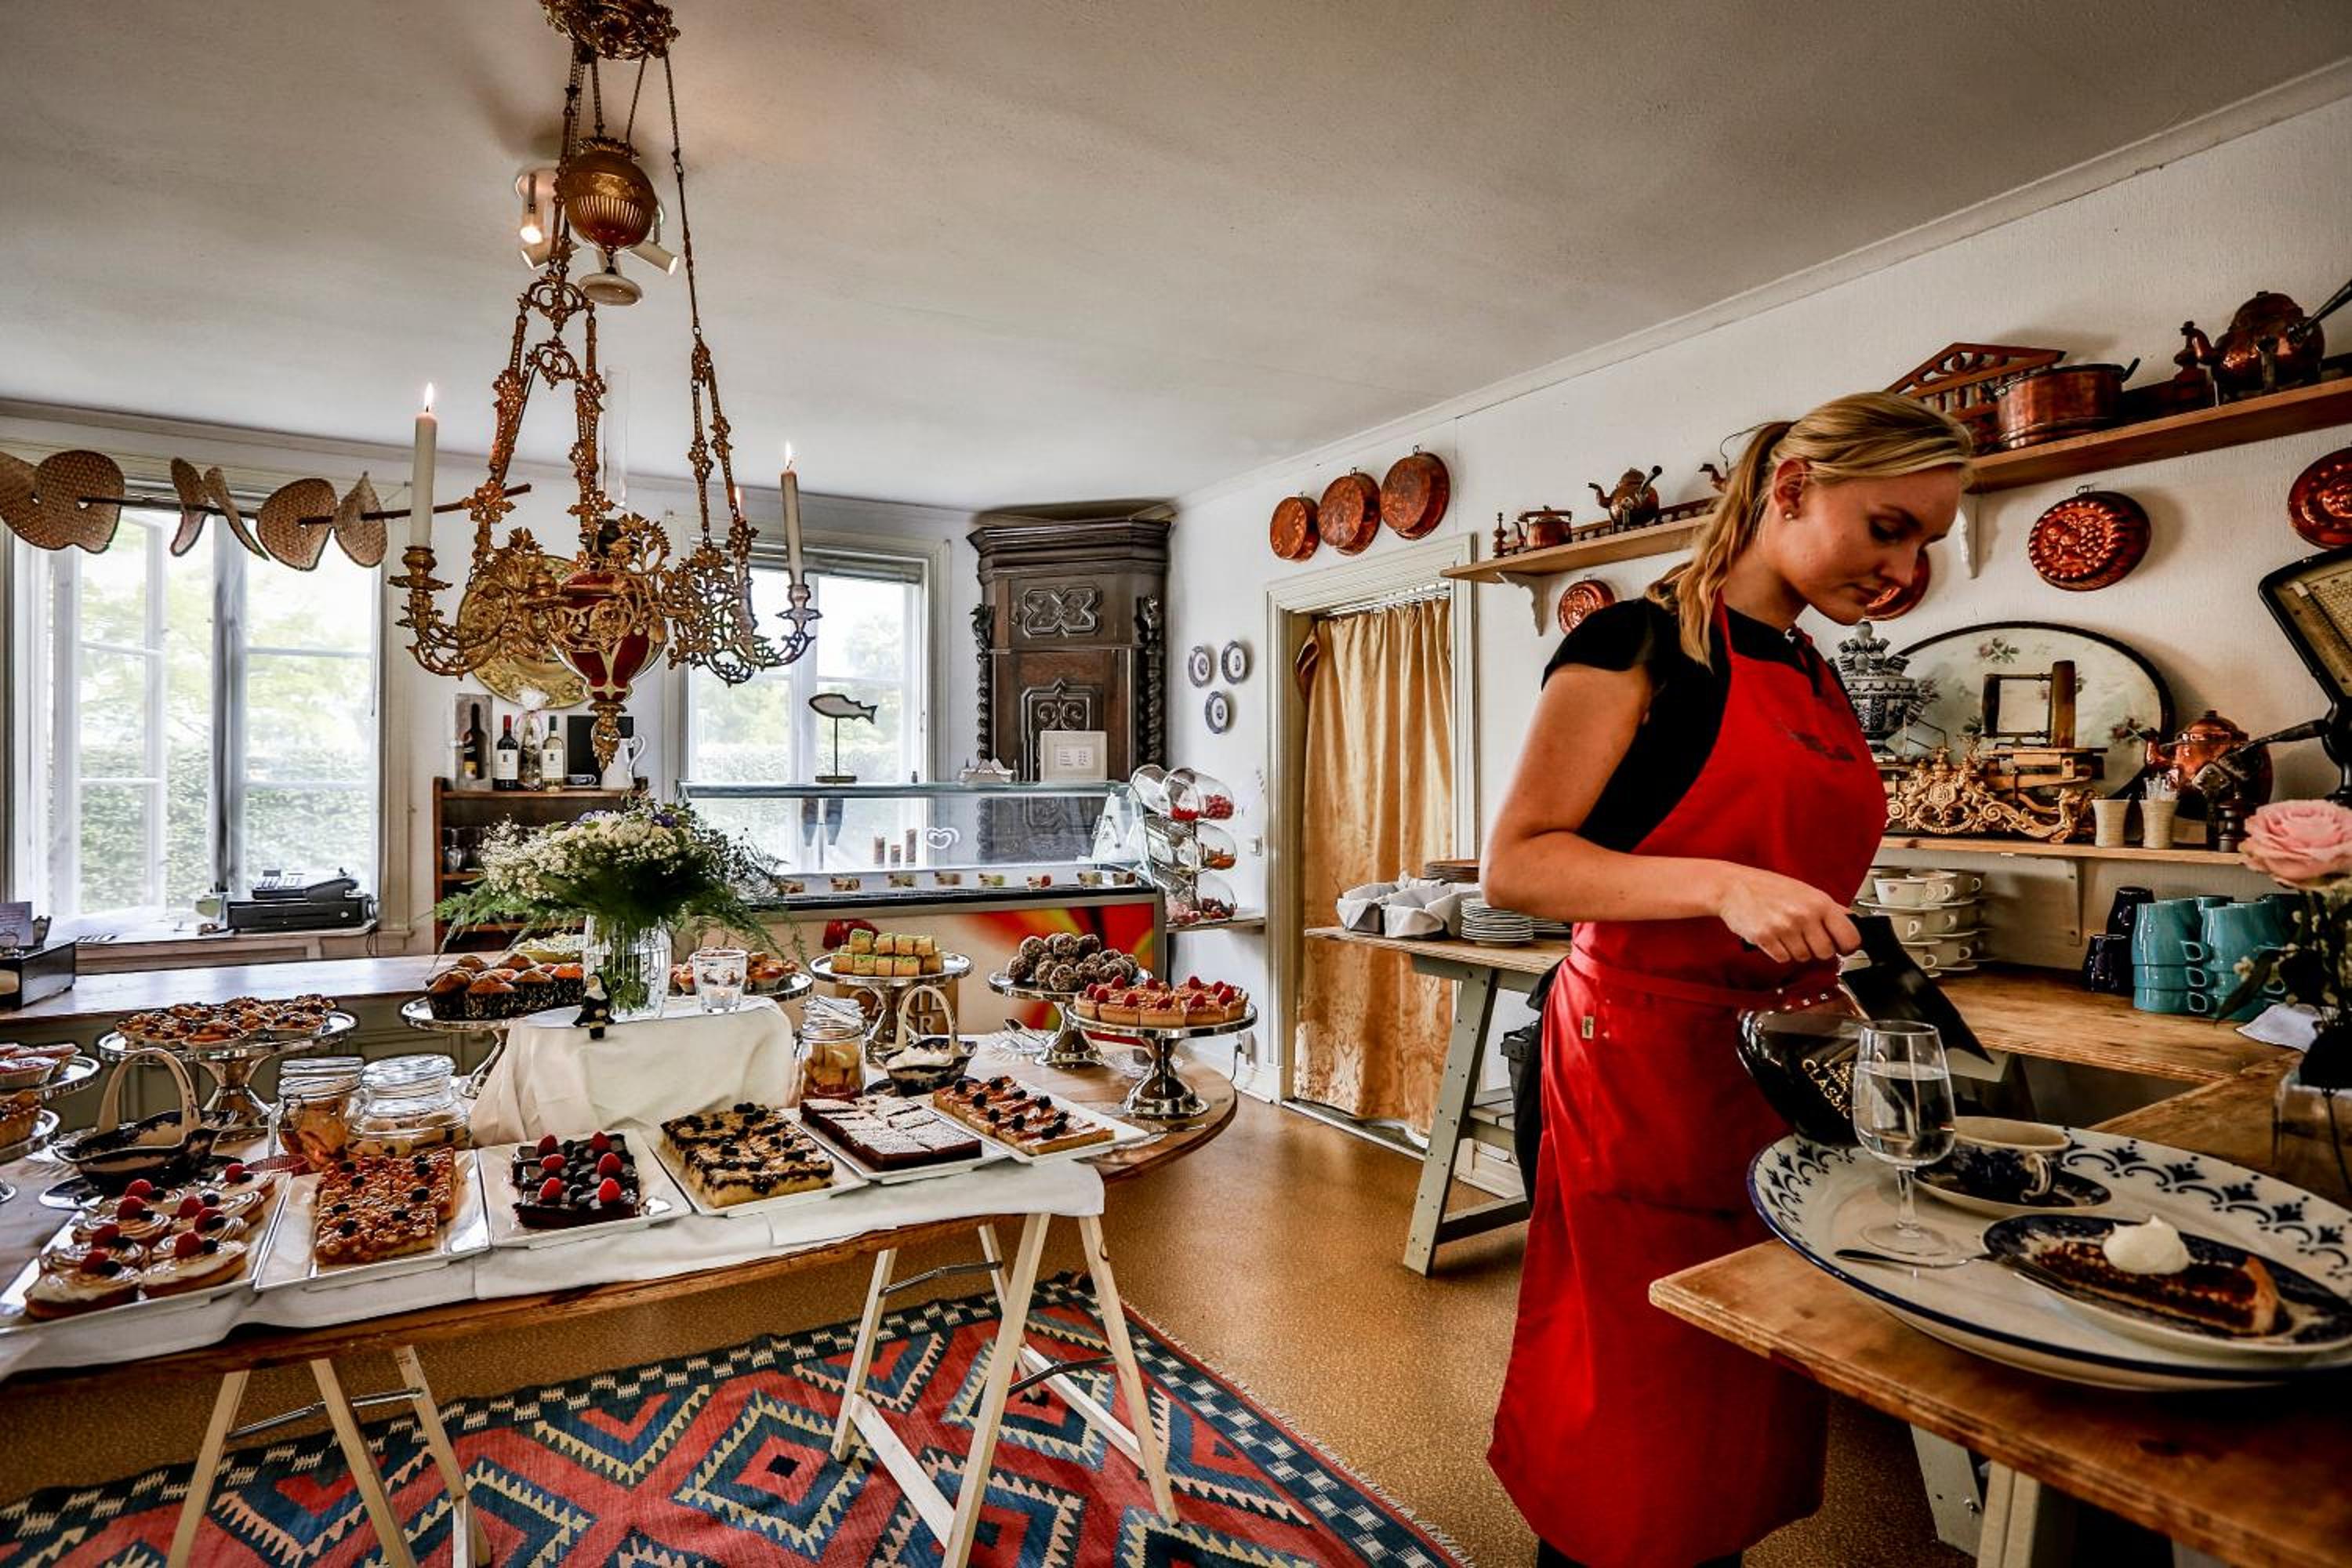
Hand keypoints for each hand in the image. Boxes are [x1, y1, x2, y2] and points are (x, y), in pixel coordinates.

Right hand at [1713, 865, 1861, 964]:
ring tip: (1787, 933)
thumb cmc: (1767, 887)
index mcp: (1819, 902)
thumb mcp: (1804, 890)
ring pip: (1804, 957)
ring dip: (1797, 950)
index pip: (1849, 937)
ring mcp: (1785, 928)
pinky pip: (1783, 958)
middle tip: (1808, 939)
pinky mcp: (1766, 939)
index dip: (1847, 946)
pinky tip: (1775, 937)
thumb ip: (1829, 908)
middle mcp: (1804, 915)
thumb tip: (1852, 921)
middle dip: (1818, 949)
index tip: (1842, 947)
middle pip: (1826, 953)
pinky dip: (1780, 952)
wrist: (1732, 887)